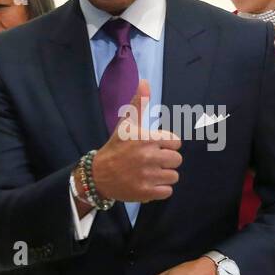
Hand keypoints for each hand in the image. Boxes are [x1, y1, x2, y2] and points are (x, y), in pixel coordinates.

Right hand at [91, 79, 181, 203]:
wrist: (98, 175)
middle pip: (177, 160)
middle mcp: (149, 156)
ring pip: (173, 176)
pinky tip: (149, 183)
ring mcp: (148, 176)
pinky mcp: (146, 192)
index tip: (155, 147)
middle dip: (166, 160)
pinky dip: (160, 189)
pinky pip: (168, 191)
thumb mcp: (126, 124)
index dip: (167, 145)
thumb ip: (138, 103)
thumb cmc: (116, 147)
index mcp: (147, 138)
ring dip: (164, 175)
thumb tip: (145, 81)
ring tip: (150, 172)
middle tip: (152, 161)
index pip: (176, 142)